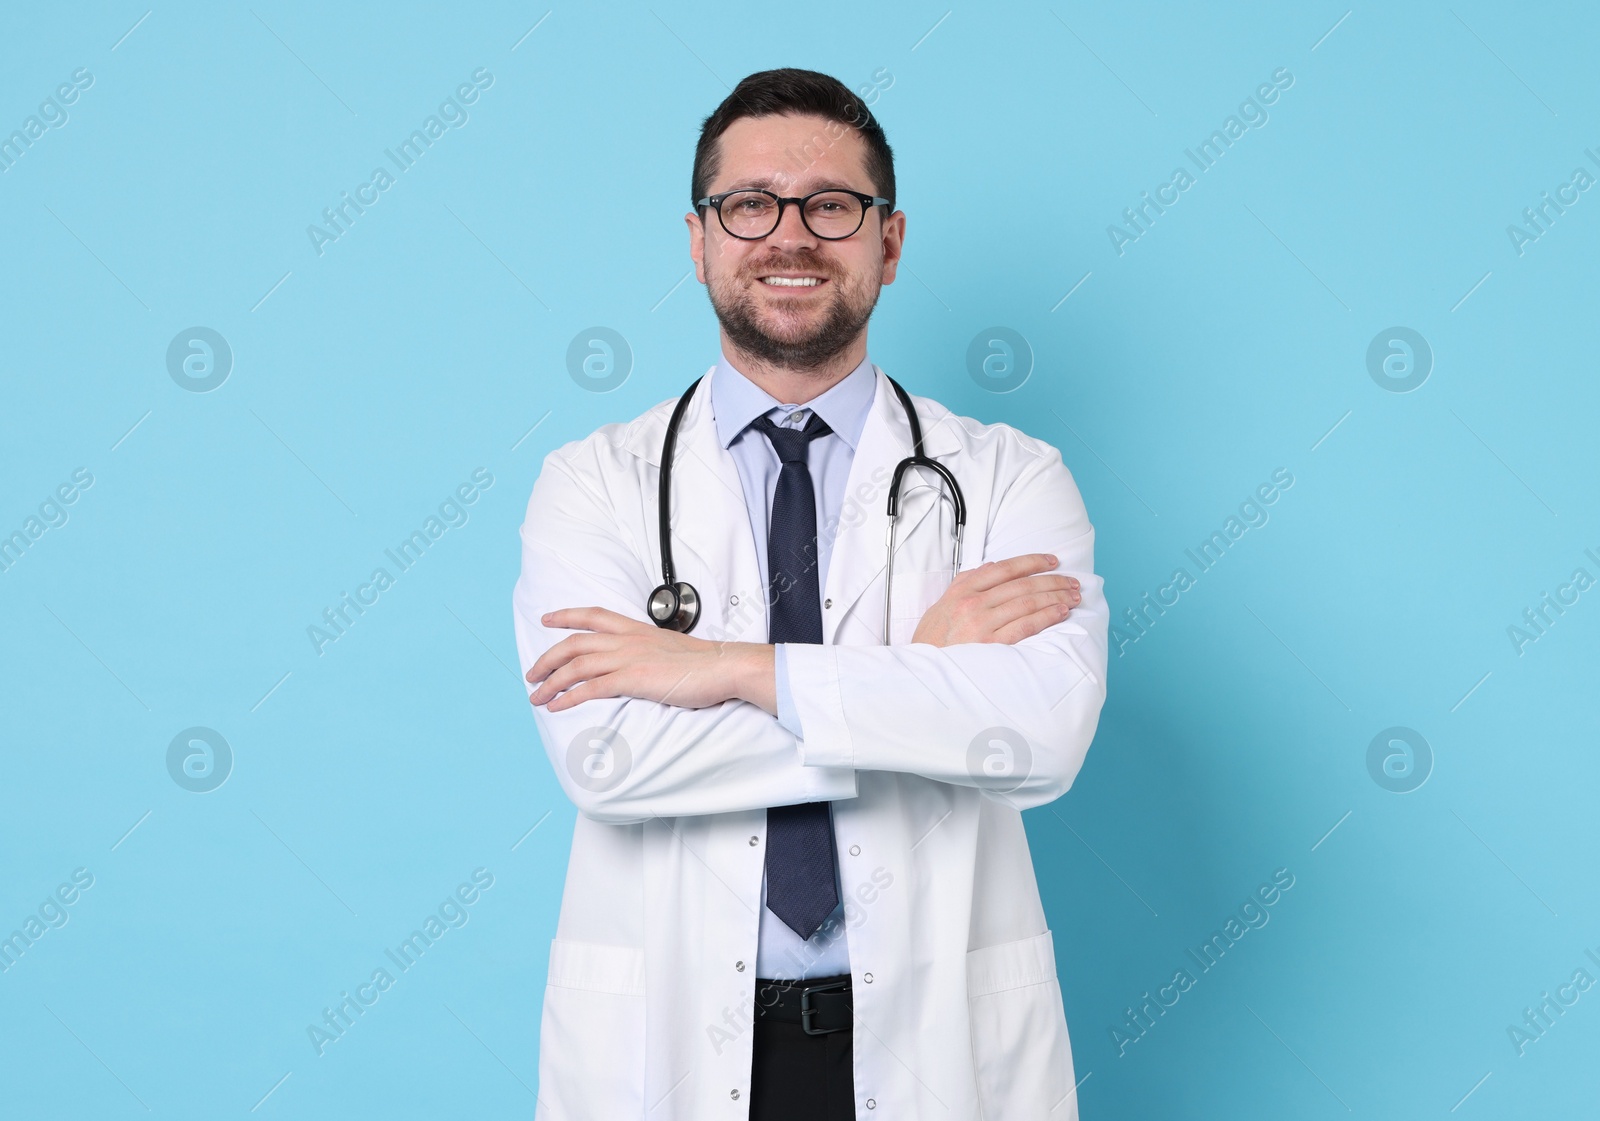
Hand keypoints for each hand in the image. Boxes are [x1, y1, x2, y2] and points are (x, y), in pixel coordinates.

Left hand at [525, 606, 774, 712]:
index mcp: (637, 629)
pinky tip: (557, 706)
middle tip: (531, 673)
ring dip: (551, 682)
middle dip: (547, 658)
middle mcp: (628, 640)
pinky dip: (569, 697)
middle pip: (575, 643)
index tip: (548, 619)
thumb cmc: (705, 664)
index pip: (593, 615)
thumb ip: (651, 653)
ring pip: (576, 666)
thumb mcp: (672, 649)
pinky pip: (590, 687)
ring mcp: (629, 658)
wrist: (724, 667)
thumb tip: (644, 667)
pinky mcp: (633, 679)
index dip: (567, 616)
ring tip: (536, 696)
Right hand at [910, 552, 1080, 646]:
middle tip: (1071, 581)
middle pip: (1022, 585)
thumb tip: (990, 568)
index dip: (1032, 562)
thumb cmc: (931, 641)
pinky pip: (1026, 625)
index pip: (1005, 569)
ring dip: (1054, 597)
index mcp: (963, 591)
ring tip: (1072, 596)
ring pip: (1027, 602)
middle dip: (1052, 580)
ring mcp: (982, 623)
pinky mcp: (991, 645)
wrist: (921, 671)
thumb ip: (965, 583)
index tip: (1051, 561)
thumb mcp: (941, 605)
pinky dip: (1046, 616)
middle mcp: (973, 603)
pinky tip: (1060, 612)